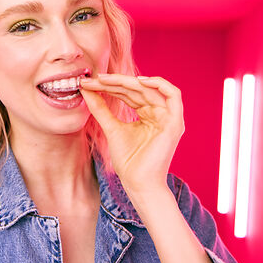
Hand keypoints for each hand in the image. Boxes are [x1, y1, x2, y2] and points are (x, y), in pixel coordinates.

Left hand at [79, 74, 184, 191]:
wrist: (138, 183)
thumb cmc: (128, 161)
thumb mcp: (111, 128)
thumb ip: (101, 109)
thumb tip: (87, 90)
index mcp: (147, 115)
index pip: (129, 93)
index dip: (111, 86)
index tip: (90, 84)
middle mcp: (159, 114)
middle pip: (139, 89)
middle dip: (116, 82)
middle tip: (95, 80)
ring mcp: (169, 117)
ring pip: (151, 89)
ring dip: (130, 82)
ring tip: (108, 80)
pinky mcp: (175, 123)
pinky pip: (174, 95)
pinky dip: (159, 84)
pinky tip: (139, 81)